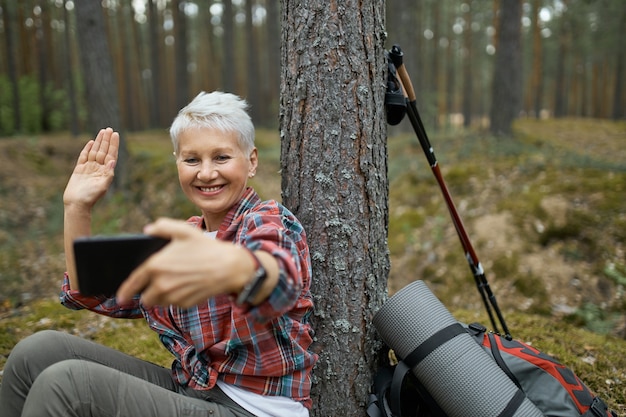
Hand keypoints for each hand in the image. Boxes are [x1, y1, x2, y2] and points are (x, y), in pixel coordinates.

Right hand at [63, 128, 118, 209]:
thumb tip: (113, 161)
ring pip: (94, 151)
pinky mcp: (79, 169)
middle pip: (103, 151)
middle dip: (106, 140)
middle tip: (109, 129)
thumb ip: (108, 174)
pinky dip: (87, 149)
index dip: (113, 144)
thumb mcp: (102, 186)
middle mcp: (98, 168)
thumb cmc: (90, 197)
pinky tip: (91, 142)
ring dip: (99, 142)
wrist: (76, 204)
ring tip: (102, 131)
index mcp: (105, 171)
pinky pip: (84, 156)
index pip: (111, 155)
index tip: (115, 134)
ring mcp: (89, 168)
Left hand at [116, 218, 253, 307]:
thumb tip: (147, 230)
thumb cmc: (206, 247)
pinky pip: (174, 304)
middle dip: (148, 292)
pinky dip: (176, 298)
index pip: (133, 282)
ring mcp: (173, 296)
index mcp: (156, 265)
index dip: (124, 291)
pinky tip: (188, 285)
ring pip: (159, 302)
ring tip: (175, 282)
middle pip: (145, 297)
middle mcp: (161, 284)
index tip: (120, 297)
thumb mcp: (184, 231)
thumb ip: (162, 226)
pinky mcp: (184, 304)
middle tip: (157, 284)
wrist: (228, 267)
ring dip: (161, 296)